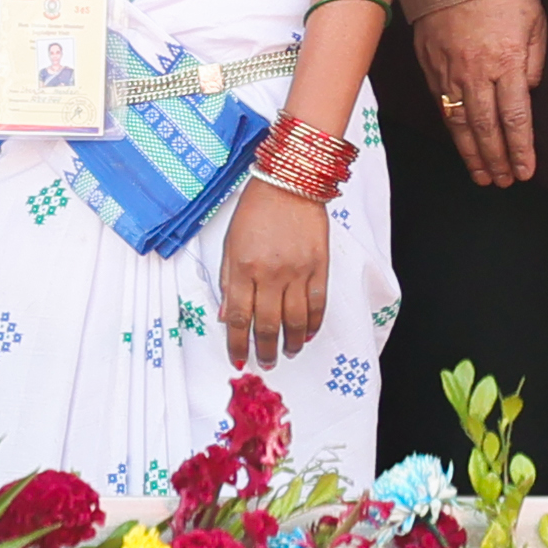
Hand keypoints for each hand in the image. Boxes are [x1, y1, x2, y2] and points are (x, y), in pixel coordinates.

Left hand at [220, 181, 332, 369]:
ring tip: (288, 353)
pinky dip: (313, 324)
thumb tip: (226, 317)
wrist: (289, 185)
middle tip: (265, 363)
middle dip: (265, 349)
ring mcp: (298, 272)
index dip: (238, 343)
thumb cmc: (254, 211)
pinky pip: (318, 304)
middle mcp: (271, 274)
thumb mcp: (229, 244)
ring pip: (296, 320)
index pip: (239, 317)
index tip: (239, 359)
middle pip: (268, 324)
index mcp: (243, 268)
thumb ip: (228, 281)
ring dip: (291, 342)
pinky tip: (308, 334)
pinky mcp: (320, 267)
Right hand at [418, 0, 546, 189]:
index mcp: (506, 63)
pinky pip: (441, 103)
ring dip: (472, 152)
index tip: (525, 171)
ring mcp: (449, 70)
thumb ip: (534, 60)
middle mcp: (475, 72)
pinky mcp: (430, 63)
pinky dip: (450, 127)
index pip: (515, 118)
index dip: (520, 149)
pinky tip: (458, 140)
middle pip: (486, 127)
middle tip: (503, 182)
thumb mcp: (535, 21)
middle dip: (496, 159)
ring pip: (459, 121)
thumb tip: (527, 91)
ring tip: (482, 175)